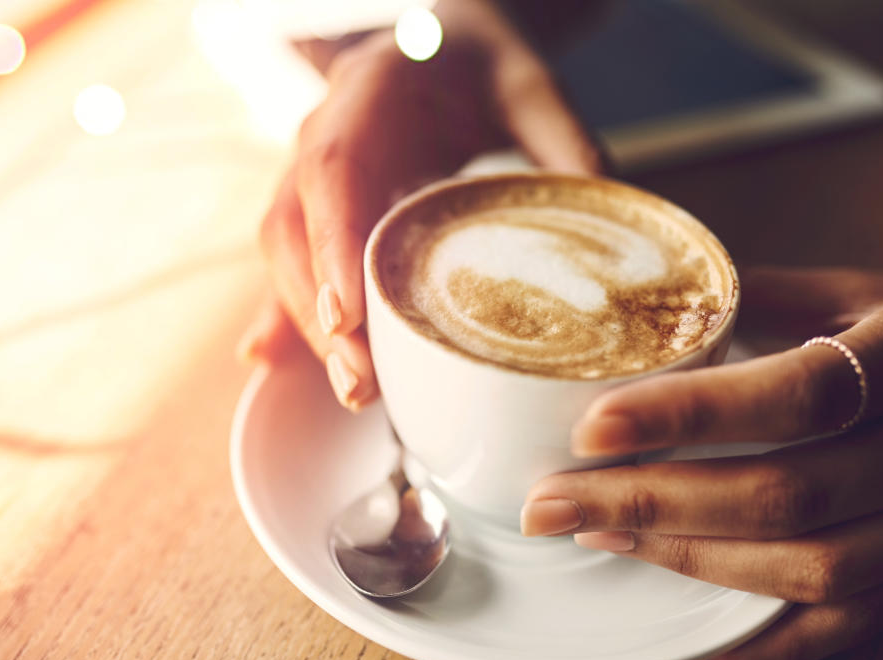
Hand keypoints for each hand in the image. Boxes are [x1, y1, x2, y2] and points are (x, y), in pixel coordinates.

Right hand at [241, 1, 601, 408]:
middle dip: (320, 312)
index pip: (333, 170)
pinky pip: (291, 263)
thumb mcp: (531, 88)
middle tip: (359, 382)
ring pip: (285, 253)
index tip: (347, 314)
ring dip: (309, 326)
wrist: (441, 47)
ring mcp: (308, 173)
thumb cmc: (480, 65)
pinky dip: (286, 314)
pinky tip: (276, 363)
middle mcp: (322, 133)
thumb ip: (563, 145)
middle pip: (296, 228)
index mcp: (368, 93)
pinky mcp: (316, 209)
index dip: (332, 243)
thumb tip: (607, 229)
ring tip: (353, 389)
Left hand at [520, 267, 882, 659]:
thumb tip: (651, 298)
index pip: (797, 391)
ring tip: (602, 536)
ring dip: (693, 562)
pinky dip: (784, 654)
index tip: (594, 426)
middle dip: (651, 501)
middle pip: (786, 493)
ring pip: (814, 567)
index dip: (690, 414)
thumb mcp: (874, 291)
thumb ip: (769, 294)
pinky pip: (860, 628)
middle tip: (552, 502)